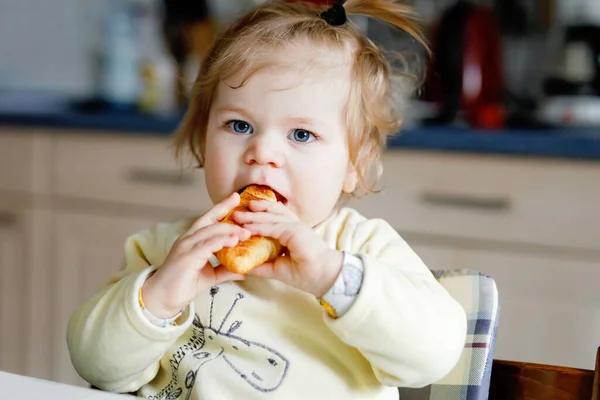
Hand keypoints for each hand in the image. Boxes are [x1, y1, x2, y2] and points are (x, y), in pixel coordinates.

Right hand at [142, 192, 250, 317]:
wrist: (162, 299)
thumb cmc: (183, 285)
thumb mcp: (210, 276)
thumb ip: (225, 270)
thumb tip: (244, 270)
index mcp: (192, 239)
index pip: (209, 219)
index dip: (222, 207)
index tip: (236, 197)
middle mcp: (188, 238)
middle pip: (210, 220)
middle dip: (230, 214)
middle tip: (249, 217)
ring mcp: (186, 246)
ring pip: (210, 231)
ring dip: (230, 230)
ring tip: (246, 232)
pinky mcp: (186, 257)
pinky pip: (206, 245)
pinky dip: (220, 241)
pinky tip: (233, 241)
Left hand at [233, 200, 342, 297]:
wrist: (323, 277)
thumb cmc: (305, 273)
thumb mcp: (277, 268)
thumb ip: (262, 265)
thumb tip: (244, 266)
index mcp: (291, 231)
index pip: (273, 218)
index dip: (258, 216)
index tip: (242, 216)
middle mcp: (293, 225)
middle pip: (270, 213)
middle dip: (252, 211)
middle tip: (235, 211)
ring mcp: (295, 226)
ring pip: (270, 217)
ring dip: (252, 216)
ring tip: (237, 215)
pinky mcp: (295, 231)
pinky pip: (273, 227)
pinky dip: (258, 226)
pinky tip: (246, 227)